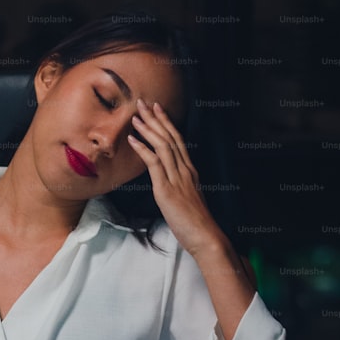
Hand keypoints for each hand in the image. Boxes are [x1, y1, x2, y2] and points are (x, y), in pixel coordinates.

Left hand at [126, 98, 225, 257]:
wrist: (206, 237)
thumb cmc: (197, 224)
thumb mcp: (188, 200)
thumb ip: (179, 187)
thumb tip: (167, 183)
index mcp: (190, 172)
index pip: (178, 141)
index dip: (167, 123)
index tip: (158, 109)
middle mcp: (185, 170)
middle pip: (170, 137)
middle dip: (156, 118)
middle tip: (144, 102)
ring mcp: (177, 178)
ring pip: (163, 146)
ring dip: (148, 129)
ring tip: (136, 115)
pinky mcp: (167, 189)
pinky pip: (155, 163)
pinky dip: (143, 149)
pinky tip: (133, 139)